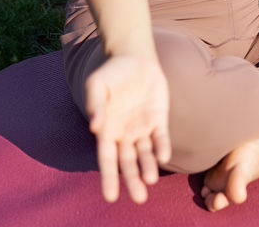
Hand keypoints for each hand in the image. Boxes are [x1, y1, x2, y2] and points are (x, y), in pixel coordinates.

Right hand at [85, 54, 172, 203]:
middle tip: (139, 199)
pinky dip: (162, 147)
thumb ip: (95, 105)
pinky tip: (163, 157)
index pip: (107, 160)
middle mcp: (125, 134)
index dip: (109, 178)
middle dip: (133, 180)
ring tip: (150, 180)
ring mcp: (143, 128)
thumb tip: (95, 126)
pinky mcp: (159, 119)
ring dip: (148, 167)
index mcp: (107, 130)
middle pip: (129, 163)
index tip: (110, 197)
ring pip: (146, 154)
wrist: (135, 59)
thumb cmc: (111, 74)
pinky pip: (161, 137)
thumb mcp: (97, 85)